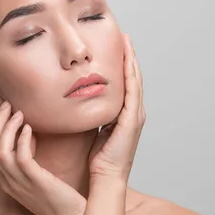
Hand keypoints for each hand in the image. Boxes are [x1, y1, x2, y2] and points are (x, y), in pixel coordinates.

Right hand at [0, 101, 86, 214]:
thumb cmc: (61, 198)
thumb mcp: (40, 174)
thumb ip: (32, 155)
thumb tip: (31, 131)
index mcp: (8, 178)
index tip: (9, 110)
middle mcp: (9, 180)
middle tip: (8, 104)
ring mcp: (19, 182)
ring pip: (0, 149)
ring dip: (8, 127)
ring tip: (18, 112)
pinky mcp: (34, 181)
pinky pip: (20, 156)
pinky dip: (22, 139)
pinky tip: (30, 128)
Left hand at [88, 33, 145, 181]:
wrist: (105, 178)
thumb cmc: (97, 159)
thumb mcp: (94, 130)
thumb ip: (93, 115)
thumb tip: (80, 102)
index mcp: (125, 115)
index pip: (125, 84)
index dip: (123, 65)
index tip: (117, 47)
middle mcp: (134, 113)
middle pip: (133, 78)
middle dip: (129, 57)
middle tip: (125, 37)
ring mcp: (135, 116)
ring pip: (135, 81)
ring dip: (131, 60)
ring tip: (127, 42)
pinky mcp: (131, 120)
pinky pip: (131, 92)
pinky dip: (130, 74)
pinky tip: (127, 60)